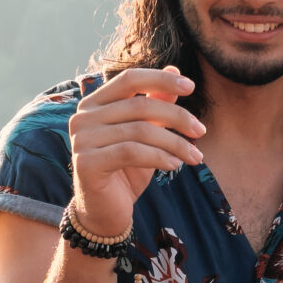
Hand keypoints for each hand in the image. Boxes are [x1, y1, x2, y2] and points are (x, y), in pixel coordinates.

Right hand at [68, 68, 201, 238]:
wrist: (105, 212)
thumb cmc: (126, 170)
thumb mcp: (146, 133)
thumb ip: (157, 103)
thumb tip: (175, 70)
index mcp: (94, 103)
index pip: (129, 79)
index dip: (160, 79)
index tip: (191, 87)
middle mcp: (83, 117)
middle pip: (139, 106)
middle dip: (177, 117)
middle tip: (201, 131)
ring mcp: (81, 140)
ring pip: (140, 131)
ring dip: (174, 143)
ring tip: (195, 156)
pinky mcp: (86, 163)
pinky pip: (131, 152)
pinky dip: (159, 157)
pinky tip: (175, 166)